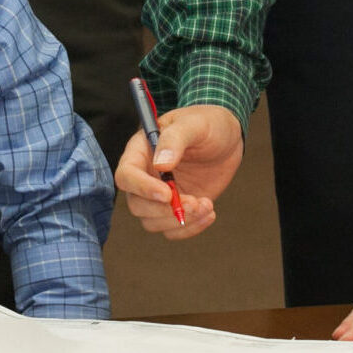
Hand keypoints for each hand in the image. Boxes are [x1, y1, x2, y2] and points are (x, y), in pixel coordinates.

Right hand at [114, 103, 243, 239]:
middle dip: (164, 210)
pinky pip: (172, 229)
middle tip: (195, 203)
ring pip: (152, 221)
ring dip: (179, 221)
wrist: (226, 138)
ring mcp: (159, 194)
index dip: (142, 188)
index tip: (167, 194)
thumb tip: (160, 164)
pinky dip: (190, 228)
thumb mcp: (194, 124)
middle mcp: (145, 175)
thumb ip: (175, 139)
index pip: (127, 175)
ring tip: (207, 205)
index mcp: (141, 151)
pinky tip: (209, 213)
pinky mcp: (175, 208)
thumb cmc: (207, 123)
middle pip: (137, 204)